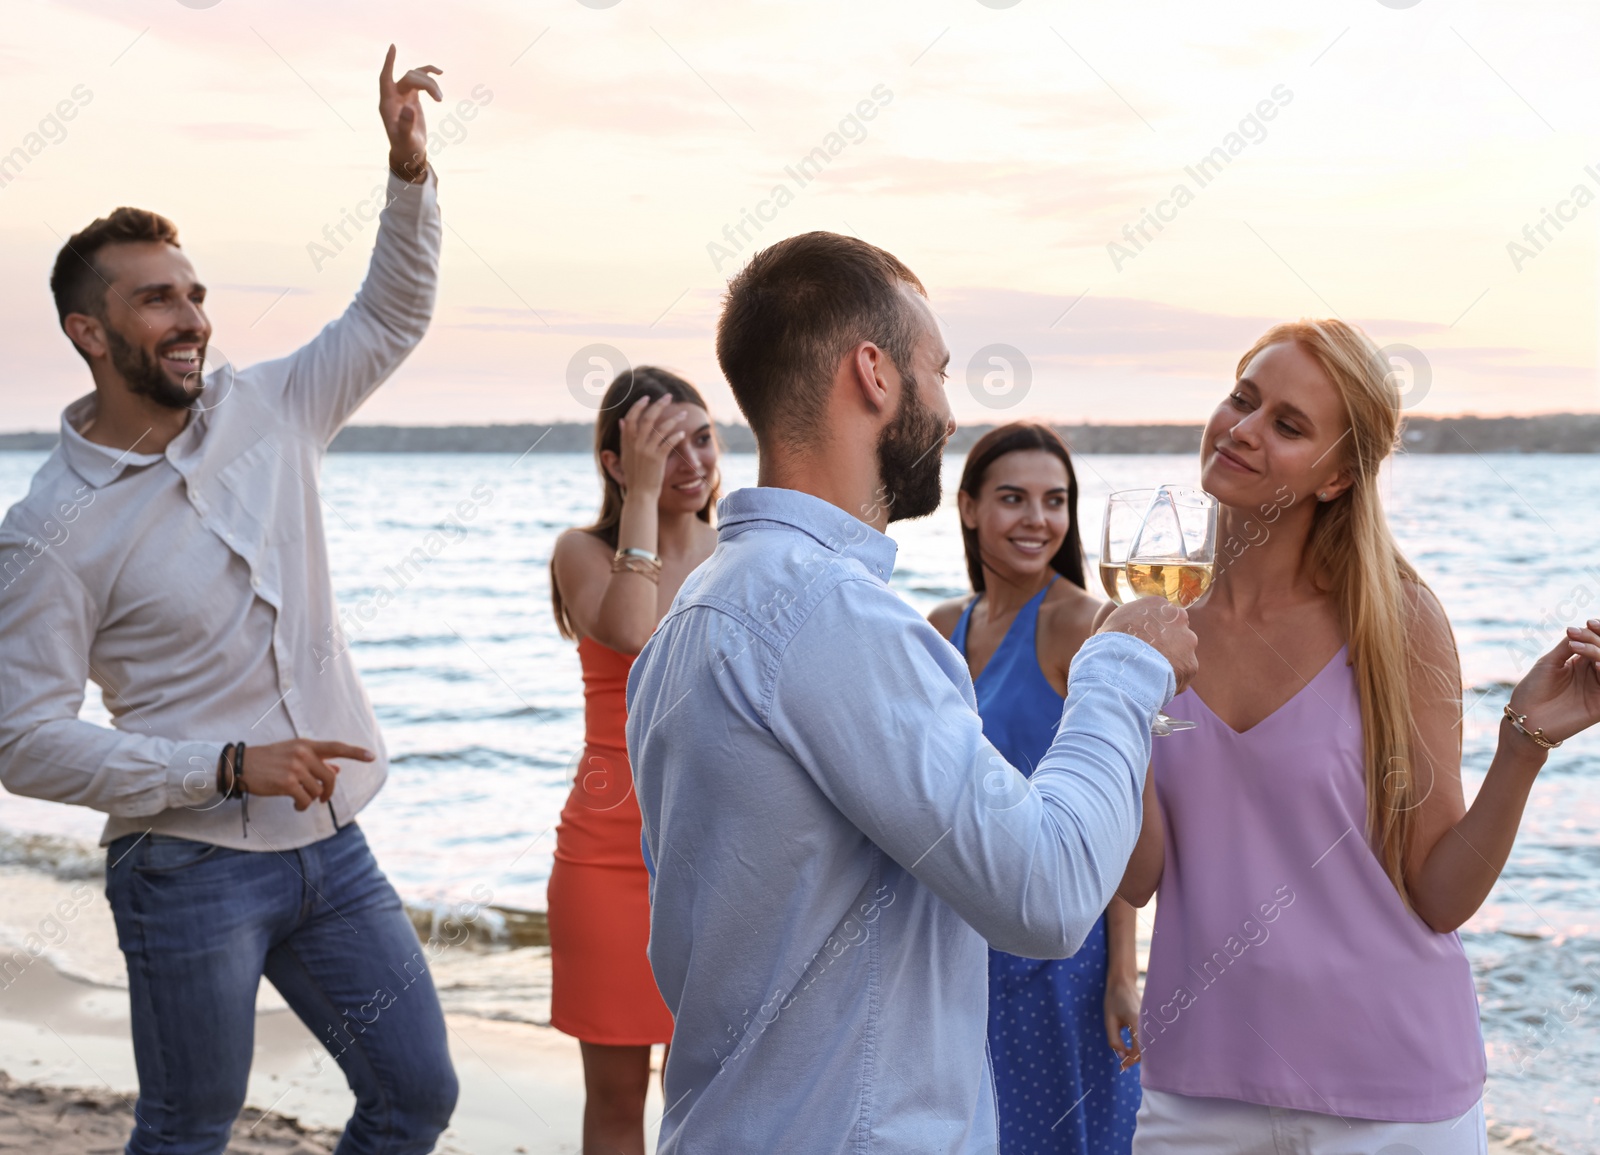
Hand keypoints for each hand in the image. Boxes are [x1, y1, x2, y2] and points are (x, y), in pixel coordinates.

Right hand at [241, 739, 374, 809]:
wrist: (240, 765)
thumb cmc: (269, 760)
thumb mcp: (293, 755)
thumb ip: (316, 761)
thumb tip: (337, 769)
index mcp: (306, 745)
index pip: (336, 747)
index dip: (355, 752)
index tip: (371, 757)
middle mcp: (303, 753)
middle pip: (330, 777)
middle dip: (328, 791)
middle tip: (323, 798)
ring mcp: (295, 768)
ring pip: (317, 790)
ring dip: (311, 799)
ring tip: (301, 800)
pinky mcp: (287, 782)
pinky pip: (305, 799)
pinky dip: (302, 806)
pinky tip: (296, 805)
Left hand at [379, 45, 442, 182]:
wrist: (410, 151)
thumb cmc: (406, 147)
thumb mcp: (406, 139)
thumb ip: (406, 124)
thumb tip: (409, 108)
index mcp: (388, 104)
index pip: (385, 78)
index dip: (389, 63)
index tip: (393, 47)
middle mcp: (394, 96)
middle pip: (409, 78)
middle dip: (425, 84)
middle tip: (439, 98)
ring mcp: (403, 94)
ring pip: (416, 78)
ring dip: (430, 84)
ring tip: (440, 98)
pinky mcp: (413, 96)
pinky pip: (420, 80)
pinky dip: (429, 75)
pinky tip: (439, 73)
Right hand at [616, 395, 689, 499]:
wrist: (639, 495)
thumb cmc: (634, 477)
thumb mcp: (625, 456)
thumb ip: (624, 438)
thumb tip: (622, 421)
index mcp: (626, 443)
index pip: (631, 418)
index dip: (638, 406)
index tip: (646, 397)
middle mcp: (635, 444)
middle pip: (648, 418)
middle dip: (659, 405)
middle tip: (668, 396)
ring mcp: (646, 451)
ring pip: (661, 428)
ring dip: (674, 418)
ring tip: (684, 413)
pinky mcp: (657, 459)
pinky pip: (669, 442)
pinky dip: (676, 436)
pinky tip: (683, 433)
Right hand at [1099, 596, 1198, 692]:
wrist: (1121, 668)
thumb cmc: (1111, 644)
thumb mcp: (1115, 622)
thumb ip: (1130, 622)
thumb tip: (1127, 630)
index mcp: (1158, 604)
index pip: (1163, 614)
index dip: (1155, 629)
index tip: (1147, 640)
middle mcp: (1178, 618)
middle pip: (1177, 632)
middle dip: (1168, 644)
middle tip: (1150, 658)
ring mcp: (1188, 642)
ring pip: (1182, 654)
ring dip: (1171, 663)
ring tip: (1152, 675)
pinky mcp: (1191, 665)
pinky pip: (1183, 674)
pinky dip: (1173, 680)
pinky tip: (1157, 685)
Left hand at [1103, 977, 1141, 1069]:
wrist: (1123, 982)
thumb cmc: (1113, 1000)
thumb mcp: (1109, 1020)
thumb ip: (1114, 1040)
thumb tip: (1121, 1056)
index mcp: (1137, 1022)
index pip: (1138, 1050)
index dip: (1130, 1061)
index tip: (1121, 1067)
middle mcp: (1147, 1023)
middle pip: (1146, 1050)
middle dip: (1135, 1060)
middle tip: (1122, 1065)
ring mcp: (1151, 1022)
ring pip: (1149, 1045)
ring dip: (1138, 1054)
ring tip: (1125, 1057)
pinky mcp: (1150, 1022)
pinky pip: (1148, 1038)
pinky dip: (1141, 1047)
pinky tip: (1130, 1049)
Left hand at [1506, 620, 1599, 748]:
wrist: (1525, 717)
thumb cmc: (1533, 689)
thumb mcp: (1550, 662)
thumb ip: (1568, 646)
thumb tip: (1582, 628)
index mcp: (1582, 662)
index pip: (1597, 643)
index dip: (1597, 631)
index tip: (1588, 622)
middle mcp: (1593, 674)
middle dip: (1595, 639)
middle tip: (1576, 635)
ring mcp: (1598, 689)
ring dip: (1598, 651)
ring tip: (1578, 647)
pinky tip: (1597, 663)